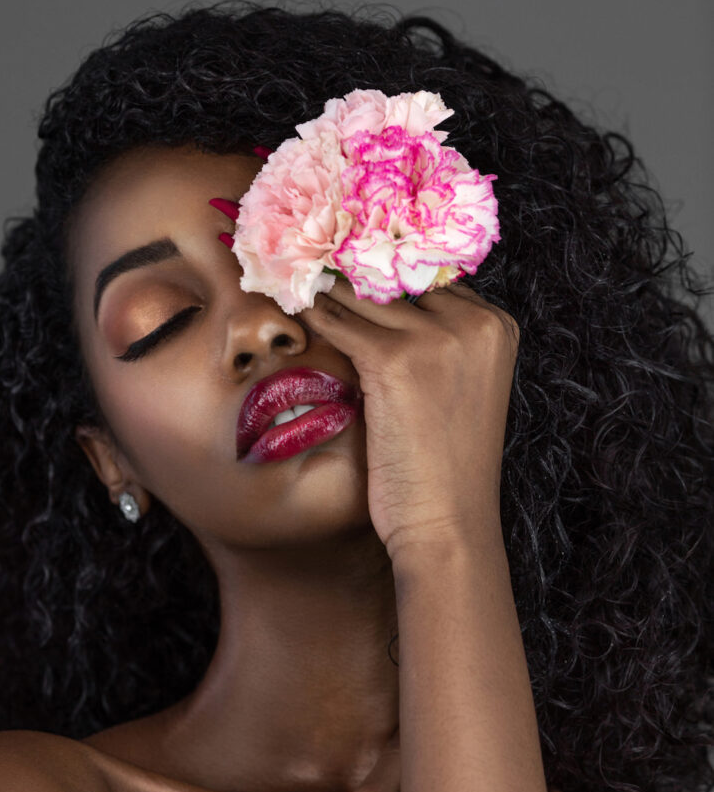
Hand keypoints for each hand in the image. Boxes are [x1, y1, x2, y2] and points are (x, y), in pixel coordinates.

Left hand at [299, 278, 519, 561]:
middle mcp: (474, 322)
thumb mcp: (456, 390)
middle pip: (395, 278)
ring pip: (362, 295)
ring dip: (326, 293)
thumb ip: (435, 343)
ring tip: (294, 284)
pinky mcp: (395, 359)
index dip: (385, 277)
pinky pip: (338, 322)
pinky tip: (293, 312)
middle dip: (353, 278)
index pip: (429, 277)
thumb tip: (375, 302)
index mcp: (498, 326)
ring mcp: (437, 338)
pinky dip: (313, 316)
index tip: (348, 271)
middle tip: (310, 268)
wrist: (446, 523)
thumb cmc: (444, 467)